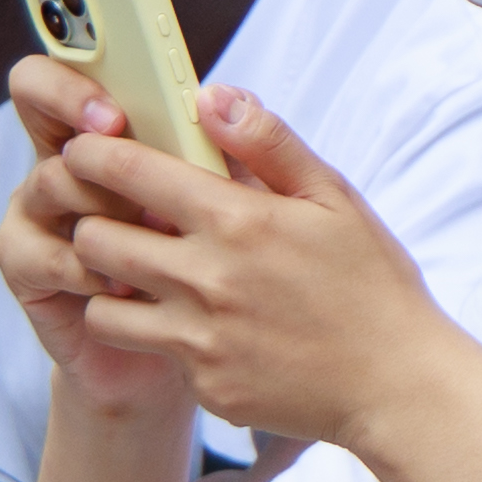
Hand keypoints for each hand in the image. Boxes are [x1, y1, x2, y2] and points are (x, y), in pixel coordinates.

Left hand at [24, 68, 445, 452]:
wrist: (398, 385)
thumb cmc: (371, 285)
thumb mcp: (334, 199)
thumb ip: (267, 143)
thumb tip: (211, 96)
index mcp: (238, 220)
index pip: (127, 171)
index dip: (90, 155)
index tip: (84, 152)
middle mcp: (208, 279)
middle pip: (94, 240)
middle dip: (92, 223)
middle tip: (112, 219)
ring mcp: (201, 339)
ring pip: (101, 305)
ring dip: (109, 287)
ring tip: (139, 277)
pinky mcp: (203, 385)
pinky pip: (150, 351)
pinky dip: (158, 334)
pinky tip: (196, 325)